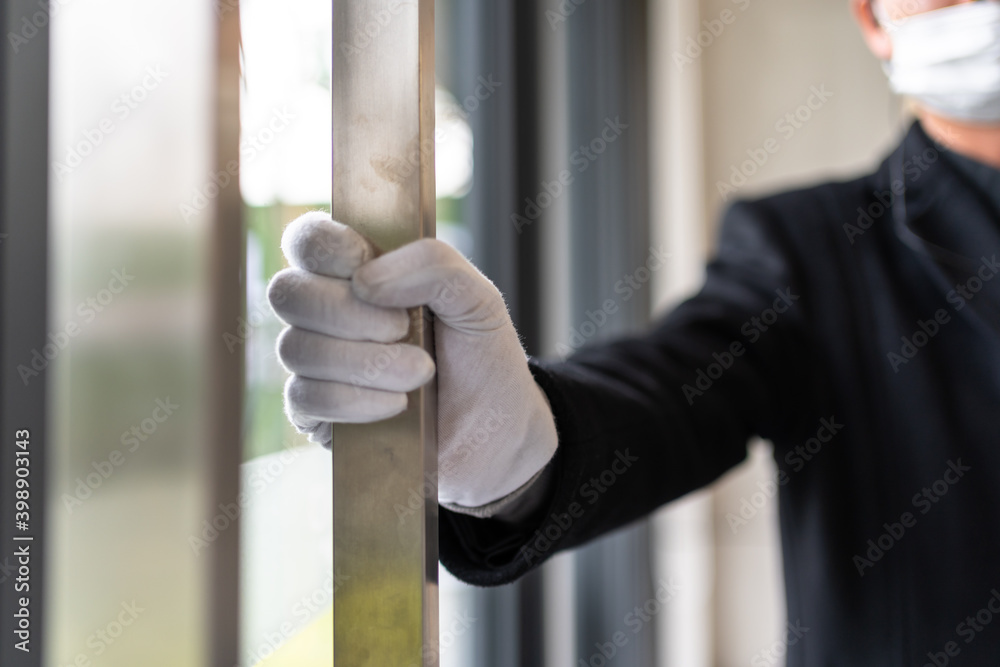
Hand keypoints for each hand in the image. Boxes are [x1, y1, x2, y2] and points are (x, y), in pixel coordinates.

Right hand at [268, 211, 557, 508]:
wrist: (495, 433)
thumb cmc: (481, 359)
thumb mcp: (476, 298)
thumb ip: (433, 265)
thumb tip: (364, 280)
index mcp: (361, 271)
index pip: (308, 240)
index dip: (326, 246)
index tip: (365, 262)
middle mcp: (328, 314)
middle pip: (287, 293)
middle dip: (349, 312)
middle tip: (405, 328)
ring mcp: (317, 365)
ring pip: (297, 348)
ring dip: (365, 361)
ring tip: (420, 374)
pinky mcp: (315, 416)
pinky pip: (306, 399)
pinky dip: (355, 400)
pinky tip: (397, 405)